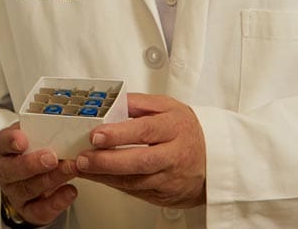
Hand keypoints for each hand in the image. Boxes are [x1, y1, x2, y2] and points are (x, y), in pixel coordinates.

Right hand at [0, 122, 77, 225]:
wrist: (30, 177)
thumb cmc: (32, 152)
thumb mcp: (31, 135)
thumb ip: (39, 130)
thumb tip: (59, 121)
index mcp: (5, 149)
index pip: (3, 142)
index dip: (12, 141)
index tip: (22, 140)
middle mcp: (6, 171)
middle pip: (13, 170)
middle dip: (34, 164)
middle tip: (52, 157)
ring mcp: (15, 192)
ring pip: (29, 188)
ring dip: (52, 179)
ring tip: (69, 168)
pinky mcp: (27, 210)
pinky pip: (40, 211)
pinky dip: (57, 202)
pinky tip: (70, 191)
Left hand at [74, 93, 205, 208]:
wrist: (215, 159)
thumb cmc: (187, 129)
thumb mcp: (167, 106)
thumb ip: (138, 102)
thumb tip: (112, 101)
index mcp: (174, 128)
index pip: (145, 131)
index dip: (119, 134)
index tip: (96, 135)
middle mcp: (174, 155)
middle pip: (139, 161)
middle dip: (107, 161)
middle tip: (83, 158)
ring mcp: (171, 179)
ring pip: (136, 182)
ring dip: (106, 177)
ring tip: (83, 168)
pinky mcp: (166, 195)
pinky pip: (137, 192)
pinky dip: (116, 186)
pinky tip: (99, 178)